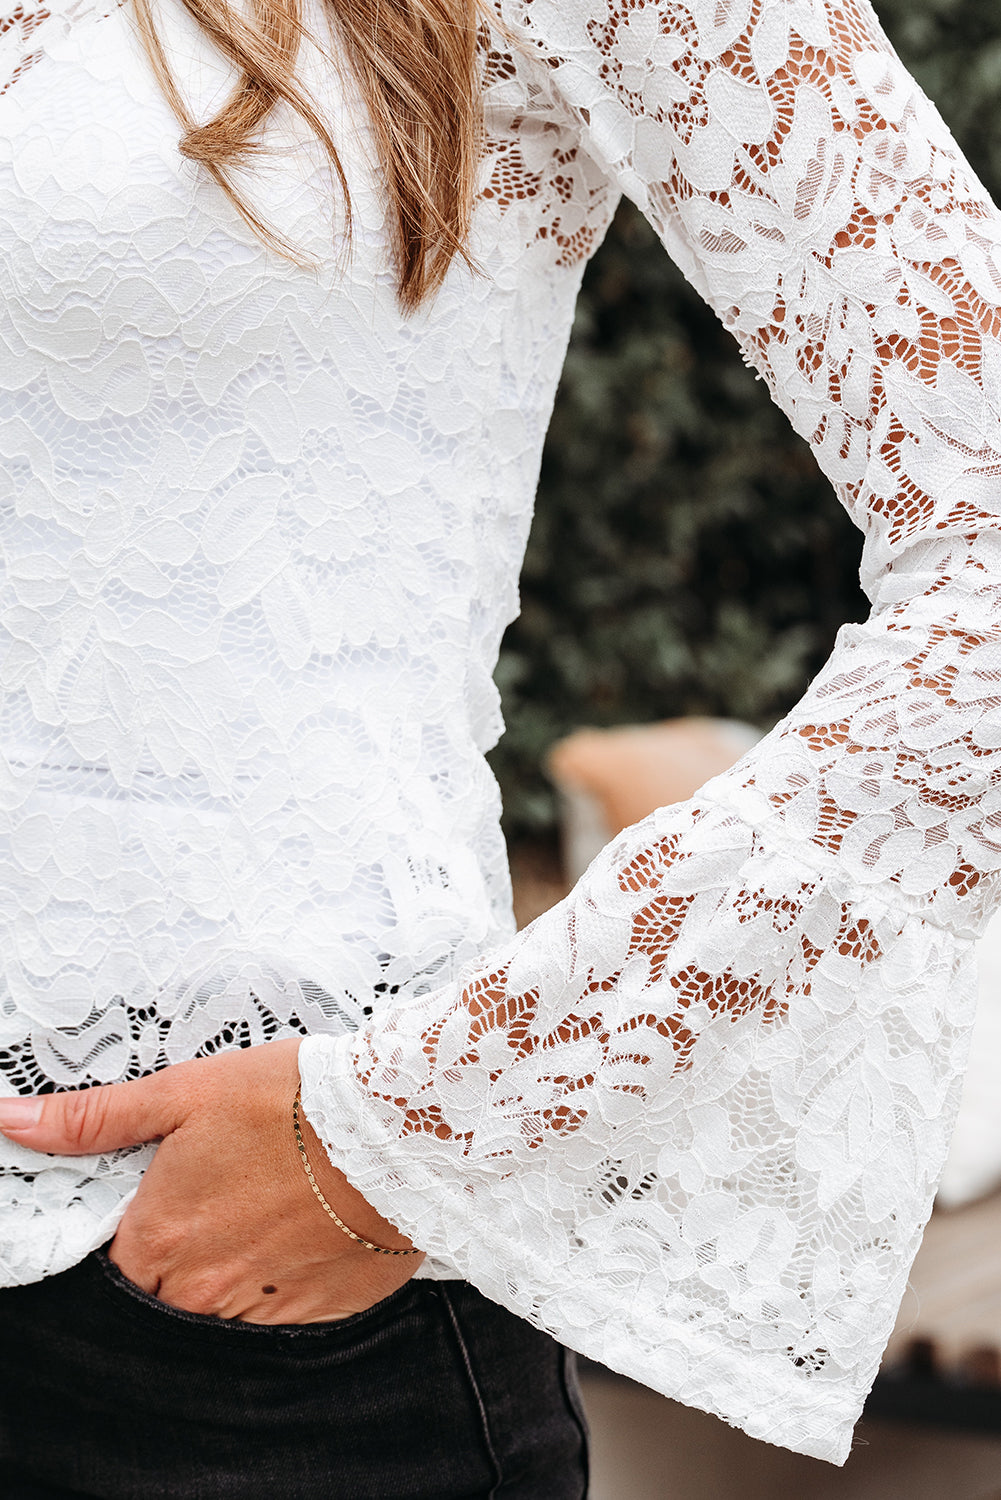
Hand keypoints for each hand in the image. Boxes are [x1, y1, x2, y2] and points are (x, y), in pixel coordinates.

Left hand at [0, 1039, 422, 1321]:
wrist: (395, 1128)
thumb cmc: (291, 1102)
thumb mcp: (185, 1092)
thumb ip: (96, 1118)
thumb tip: (12, 1122)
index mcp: (158, 1239)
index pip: (117, 1263)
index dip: (141, 1227)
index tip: (173, 1195)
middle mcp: (201, 1290)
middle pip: (166, 1291)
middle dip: (186, 1250)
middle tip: (229, 1193)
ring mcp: (260, 1311)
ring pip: (223, 1305)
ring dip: (237, 1266)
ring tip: (272, 1205)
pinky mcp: (316, 1317)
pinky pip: (281, 1314)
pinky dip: (286, 1279)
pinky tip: (306, 1228)